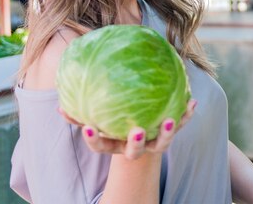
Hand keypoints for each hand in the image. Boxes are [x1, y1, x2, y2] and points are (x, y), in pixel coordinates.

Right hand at [58, 99, 196, 159]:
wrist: (141, 132)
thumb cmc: (115, 122)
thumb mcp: (98, 119)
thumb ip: (80, 114)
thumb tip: (59, 105)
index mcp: (114, 143)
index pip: (100, 145)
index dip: (94, 139)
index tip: (89, 128)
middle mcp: (133, 146)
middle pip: (134, 151)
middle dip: (136, 143)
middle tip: (137, 131)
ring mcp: (153, 143)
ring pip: (162, 144)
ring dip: (168, 133)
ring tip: (171, 120)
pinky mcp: (169, 134)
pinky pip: (180, 125)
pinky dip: (187, 114)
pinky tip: (192, 101)